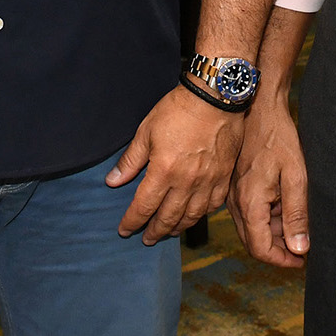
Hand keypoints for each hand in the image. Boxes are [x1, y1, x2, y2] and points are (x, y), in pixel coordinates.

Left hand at [106, 85, 244, 243]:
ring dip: (177, 227)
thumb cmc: (178, 110)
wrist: (216, 97)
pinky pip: (212, 206)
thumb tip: (113, 181)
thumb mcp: (146, 130)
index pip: (143, 207)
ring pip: (191, 216)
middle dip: (154, 231)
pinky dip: (201, 215)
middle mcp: (186, 182)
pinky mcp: (223, 177)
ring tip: (168, 231)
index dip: (132, 221)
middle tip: (146, 238)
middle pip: (167, 218)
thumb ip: (130, 160)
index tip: (124, 230)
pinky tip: (194, 215)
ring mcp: (207, 182)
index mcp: (163, 171)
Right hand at [228, 95, 308, 267]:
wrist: (259, 108)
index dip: (282, 260)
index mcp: (249, 203)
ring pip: (251, 228)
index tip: (301, 260)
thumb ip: (296, 214)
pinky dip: (266, 217)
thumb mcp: (296, 176)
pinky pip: (248, 213)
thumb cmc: (278, 138)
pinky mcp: (235, 186)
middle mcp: (235, 203)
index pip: (260, 249)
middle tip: (302, 245)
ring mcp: (233, 194)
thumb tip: (299, 248)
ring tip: (297, 222)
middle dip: (278, 249)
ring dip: (273, 232)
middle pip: (254, 242)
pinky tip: (283, 204)